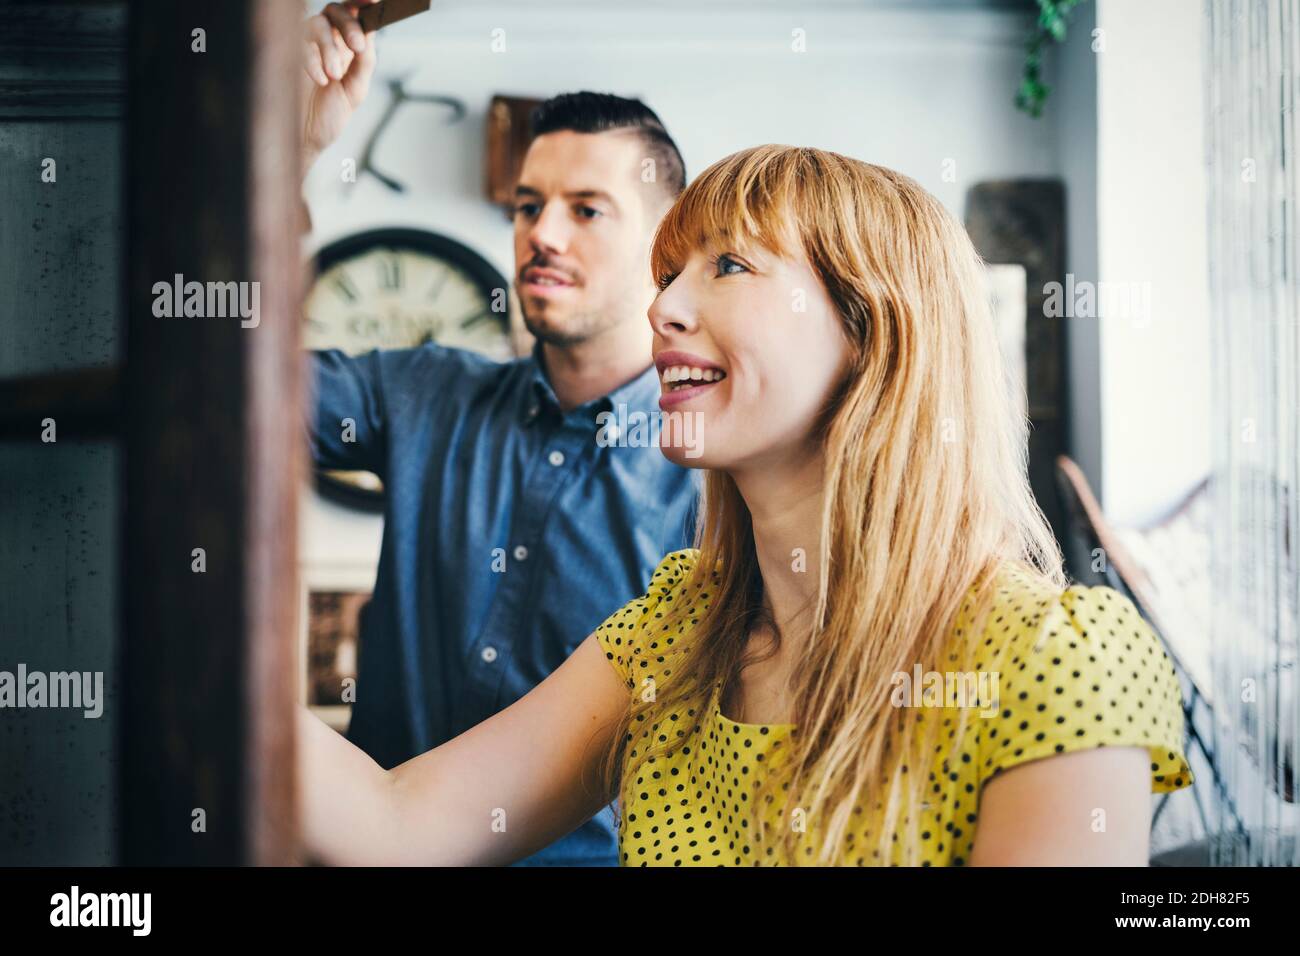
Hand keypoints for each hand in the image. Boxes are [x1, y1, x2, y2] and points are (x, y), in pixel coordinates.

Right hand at [300, 1, 379, 172]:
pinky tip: (320, 80)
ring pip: (317, 22)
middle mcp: (329, 40)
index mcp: (349, 46)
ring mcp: (307, 44)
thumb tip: (369, 36)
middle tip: (357, 46)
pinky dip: (311, 59)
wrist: (307, 137)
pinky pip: (298, 41)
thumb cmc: (331, 114)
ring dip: (329, 47)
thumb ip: (365, 62)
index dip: (364, 2)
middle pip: (336, 10)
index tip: (374, 1)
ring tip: (334, 76)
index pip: (357, 14)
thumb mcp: (356, 90)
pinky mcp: (288, 52)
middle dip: (349, 25)